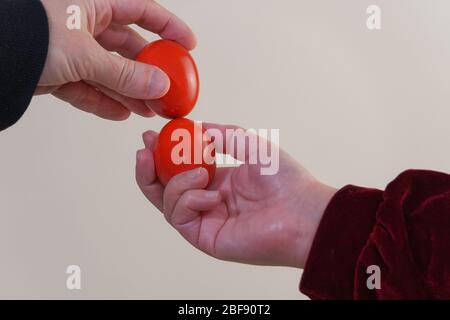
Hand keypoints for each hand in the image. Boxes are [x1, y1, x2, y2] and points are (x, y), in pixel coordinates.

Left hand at [38, 0, 195, 119]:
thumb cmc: (30, 34)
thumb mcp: (87, 53)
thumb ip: (126, 73)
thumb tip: (161, 85)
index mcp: (94, 3)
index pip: (142, 10)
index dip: (169, 27)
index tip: (189, 46)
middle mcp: (84, 24)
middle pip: (128, 48)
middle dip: (150, 71)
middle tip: (169, 90)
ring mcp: (71, 50)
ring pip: (110, 72)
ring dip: (131, 92)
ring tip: (150, 110)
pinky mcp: (58, 73)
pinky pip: (89, 88)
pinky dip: (104, 102)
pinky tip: (123, 114)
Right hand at [135, 123, 336, 267]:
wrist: (302, 210)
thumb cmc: (284, 179)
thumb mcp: (249, 144)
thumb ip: (222, 135)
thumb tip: (195, 129)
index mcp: (218, 181)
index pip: (180, 169)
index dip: (162, 153)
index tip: (152, 136)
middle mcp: (209, 201)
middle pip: (165, 188)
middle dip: (150, 169)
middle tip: (145, 150)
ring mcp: (206, 220)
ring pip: (168, 203)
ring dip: (176, 182)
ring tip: (201, 172)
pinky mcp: (206, 238)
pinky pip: (180, 218)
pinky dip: (188, 200)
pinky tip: (210, 194)